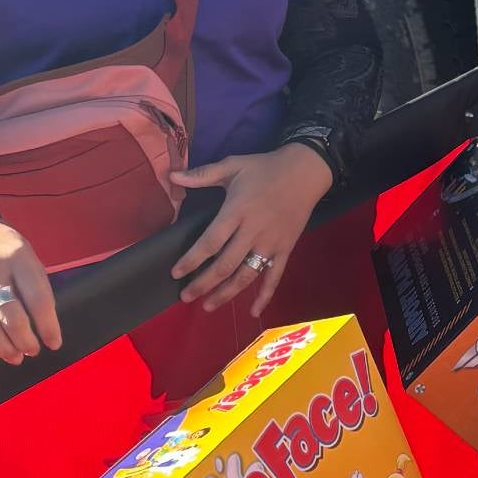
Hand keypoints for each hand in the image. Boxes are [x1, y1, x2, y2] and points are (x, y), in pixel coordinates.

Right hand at [0, 215, 61, 367]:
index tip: (54, 342)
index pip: (38, 298)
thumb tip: (46, 324)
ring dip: (3, 348)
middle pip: (11, 315)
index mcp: (17, 257)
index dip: (48, 326)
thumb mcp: (24, 252)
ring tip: (15, 357)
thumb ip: (35, 283)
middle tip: (33, 350)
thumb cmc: (0, 245)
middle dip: (25, 340)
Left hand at [170, 142, 332, 313]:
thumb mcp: (233, 165)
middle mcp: (252, 232)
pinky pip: (274, 277)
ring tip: (208, 306)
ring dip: (226, 294)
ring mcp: (270, 244)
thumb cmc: (265, 168)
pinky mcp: (285, 250)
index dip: (192, 260)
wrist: (305, 172)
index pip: (210, 242)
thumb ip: (202, 174)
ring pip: (246, 276)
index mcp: (236, 212)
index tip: (176, 272)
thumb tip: (172, 176)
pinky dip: (265, 296)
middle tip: (186, 296)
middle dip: (203, 284)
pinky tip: (254, 312)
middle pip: (224, 265)